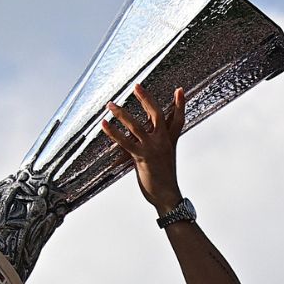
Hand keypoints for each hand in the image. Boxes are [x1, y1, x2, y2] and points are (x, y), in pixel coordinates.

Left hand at [102, 85, 187, 214]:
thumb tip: (143, 138)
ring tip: (110, 104)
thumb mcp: (163, 158)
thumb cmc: (164, 179)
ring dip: (121, 114)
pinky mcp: (142, 158)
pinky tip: (104, 125)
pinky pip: (125, 142)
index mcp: (170, 141)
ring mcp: (153, 149)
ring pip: (136, 126)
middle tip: (136, 86)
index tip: (180, 90)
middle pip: (156, 114)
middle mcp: (163, 142)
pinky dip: (112, 133)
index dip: (180, 104)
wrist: (168, 197)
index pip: (178, 119)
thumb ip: (156, 145)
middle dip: (146, 99)